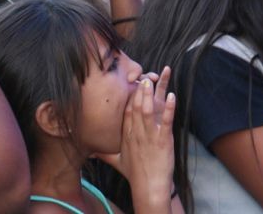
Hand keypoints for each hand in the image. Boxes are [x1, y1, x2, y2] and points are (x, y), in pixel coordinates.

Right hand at [96, 69, 175, 201]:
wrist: (148, 188)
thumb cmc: (135, 174)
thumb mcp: (116, 161)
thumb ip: (103, 153)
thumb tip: (89, 152)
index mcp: (127, 135)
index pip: (126, 111)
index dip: (129, 96)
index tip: (132, 84)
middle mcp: (136, 132)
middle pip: (136, 106)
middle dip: (138, 89)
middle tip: (141, 75)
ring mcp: (150, 135)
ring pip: (147, 110)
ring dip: (149, 93)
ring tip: (151, 78)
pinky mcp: (163, 140)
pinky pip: (166, 120)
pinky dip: (169, 107)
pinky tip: (172, 95)